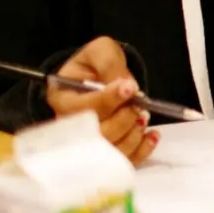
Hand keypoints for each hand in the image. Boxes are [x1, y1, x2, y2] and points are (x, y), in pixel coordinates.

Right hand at [47, 37, 158, 164]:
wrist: (99, 78)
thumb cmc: (94, 65)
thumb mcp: (100, 51)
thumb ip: (109, 63)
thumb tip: (124, 85)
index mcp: (61, 98)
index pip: (81, 107)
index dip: (108, 99)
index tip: (129, 88)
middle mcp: (70, 127)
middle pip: (96, 134)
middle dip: (123, 119)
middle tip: (139, 104)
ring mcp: (87, 144)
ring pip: (110, 151)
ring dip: (133, 134)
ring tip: (143, 117)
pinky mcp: (106, 154)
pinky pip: (124, 161)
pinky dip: (142, 150)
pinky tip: (152, 135)